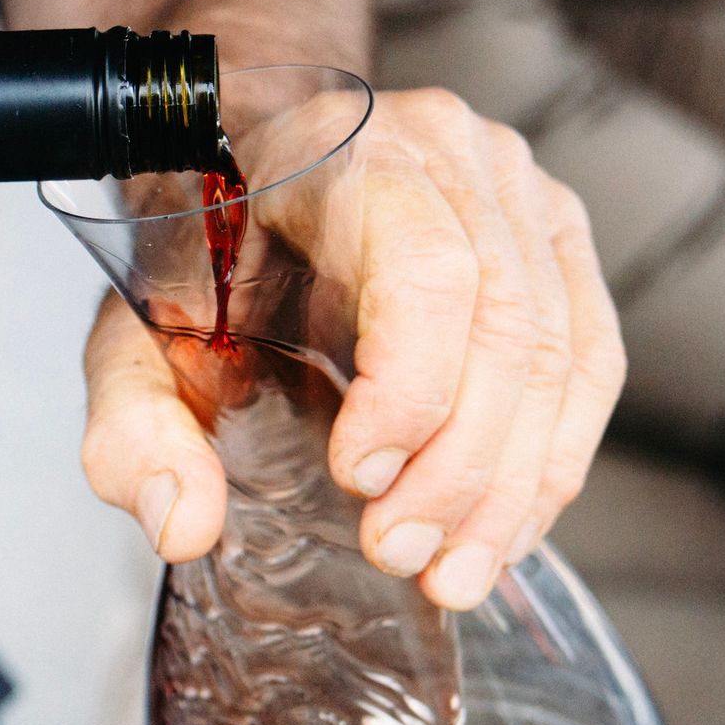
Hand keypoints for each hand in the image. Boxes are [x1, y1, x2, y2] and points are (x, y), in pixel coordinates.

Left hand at [79, 90, 624, 609]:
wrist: (246, 161)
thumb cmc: (200, 243)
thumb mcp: (133, 334)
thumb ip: (134, 429)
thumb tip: (184, 524)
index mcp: (345, 153)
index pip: (427, 269)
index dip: (412, 389)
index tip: (358, 475)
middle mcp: (452, 156)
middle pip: (507, 324)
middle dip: (462, 467)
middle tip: (401, 551)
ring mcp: (520, 194)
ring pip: (563, 355)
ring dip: (515, 485)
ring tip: (453, 571)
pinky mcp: (558, 243)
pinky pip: (591, 364)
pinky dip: (552, 462)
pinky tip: (503, 529)